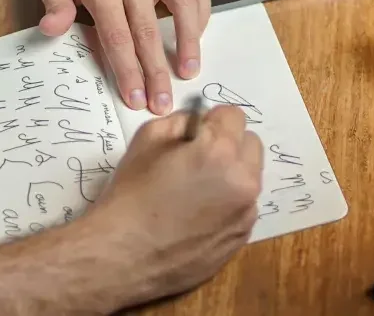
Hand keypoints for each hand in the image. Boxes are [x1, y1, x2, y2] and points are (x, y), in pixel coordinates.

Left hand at [37, 0, 210, 114]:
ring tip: (190, 73)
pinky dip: (201, 16)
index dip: (128, 71)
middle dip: (157, 72)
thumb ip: (55, 3)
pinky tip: (197, 38)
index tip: (135, 99)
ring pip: (185, 8)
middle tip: (163, 103)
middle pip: (151, 32)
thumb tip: (53, 31)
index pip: (118, 36)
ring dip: (191, 44)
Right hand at [82, 106, 263, 310]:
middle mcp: (243, 181)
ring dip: (231, 176)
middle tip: (198, 159)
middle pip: (251, 145)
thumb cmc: (130, 196)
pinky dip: (228, 205)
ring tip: (196, 192)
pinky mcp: (241, 239)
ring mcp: (246, 214)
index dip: (212, 121)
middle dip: (229, 145)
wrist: (122, 256)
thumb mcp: (147, 140)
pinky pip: (243, 208)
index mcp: (220, 152)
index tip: (196, 134)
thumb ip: (181, 122)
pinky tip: (197, 218)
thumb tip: (200, 124)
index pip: (235, 116)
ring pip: (249, 179)